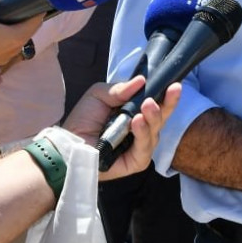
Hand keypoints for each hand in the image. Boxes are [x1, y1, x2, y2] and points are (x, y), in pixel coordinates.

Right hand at [0, 0, 42, 76]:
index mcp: (17, 37)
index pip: (37, 19)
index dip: (37, 6)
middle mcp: (15, 49)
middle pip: (27, 27)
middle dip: (23, 14)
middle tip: (12, 2)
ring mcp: (5, 57)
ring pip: (16, 36)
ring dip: (12, 25)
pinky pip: (5, 44)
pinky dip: (2, 34)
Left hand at [64, 76, 180, 180]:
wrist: (67, 144)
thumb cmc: (83, 120)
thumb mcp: (99, 95)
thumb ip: (119, 89)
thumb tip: (141, 80)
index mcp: (135, 113)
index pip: (157, 104)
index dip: (167, 95)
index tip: (175, 84)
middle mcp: (141, 129)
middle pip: (161, 118)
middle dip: (168, 104)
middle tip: (171, 90)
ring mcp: (140, 146)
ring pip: (155, 132)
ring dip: (154, 117)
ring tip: (147, 106)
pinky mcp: (135, 162)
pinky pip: (145, 149)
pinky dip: (143, 135)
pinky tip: (137, 123)